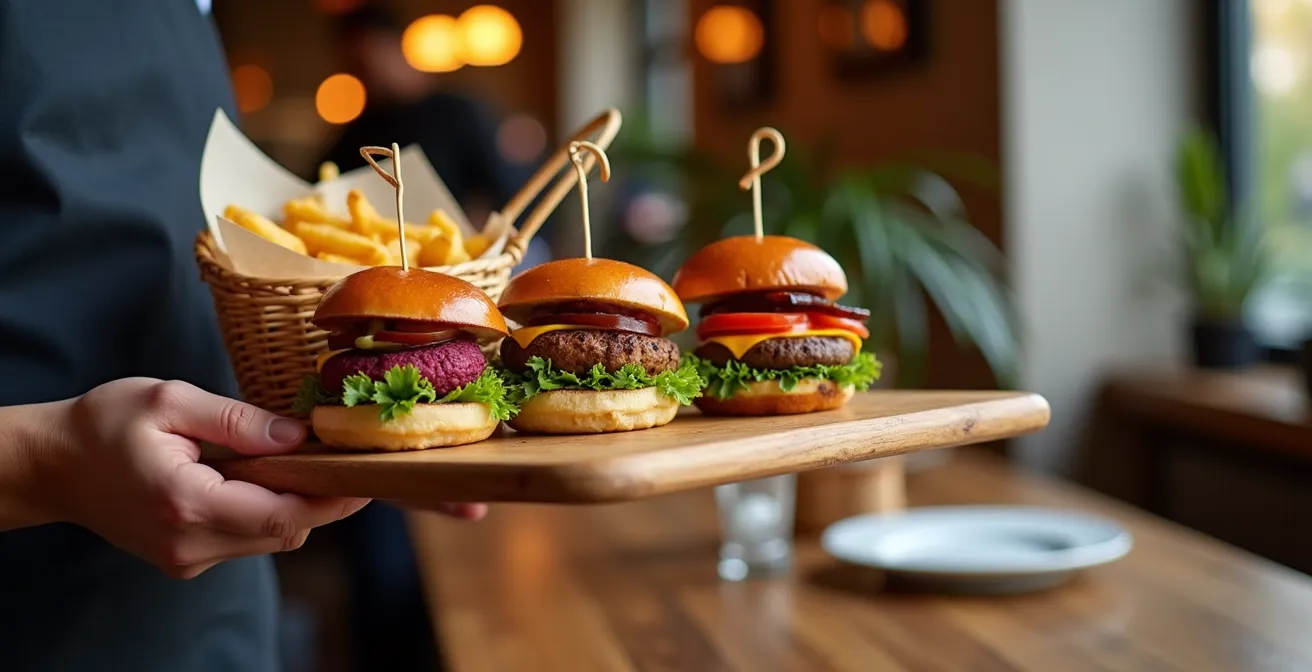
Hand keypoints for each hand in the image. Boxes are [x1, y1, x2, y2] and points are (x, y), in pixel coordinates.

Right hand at [32, 378, 368, 578]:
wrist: (53, 466)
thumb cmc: (105, 425)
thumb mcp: (169, 400)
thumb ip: (237, 420)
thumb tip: (298, 435)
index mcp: (185, 502)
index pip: (282, 514)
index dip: (334, 498)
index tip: (367, 471)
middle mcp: (189, 543)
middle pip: (285, 531)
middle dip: (322, 496)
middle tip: (346, 455)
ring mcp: (186, 559)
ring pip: (271, 538)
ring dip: (296, 502)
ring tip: (305, 457)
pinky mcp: (186, 559)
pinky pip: (247, 538)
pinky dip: (268, 509)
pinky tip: (266, 475)